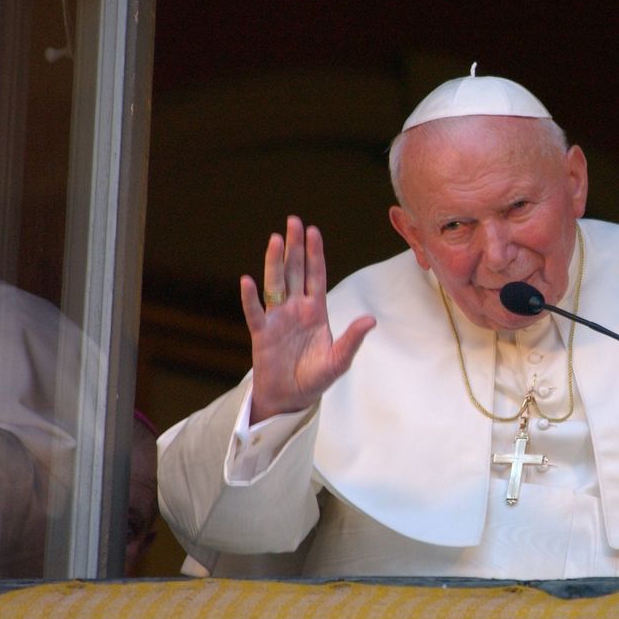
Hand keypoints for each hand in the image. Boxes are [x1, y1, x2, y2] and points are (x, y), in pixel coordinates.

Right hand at [240, 216, 375, 422]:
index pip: (316, 275)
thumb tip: (371, 320)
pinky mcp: (262, 333)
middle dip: (295, 247)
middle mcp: (296, 309)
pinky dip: (250, 298)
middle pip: (295, 271)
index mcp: (316, 310)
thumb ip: (353, 339)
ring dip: (274, 262)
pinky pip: (255, 312)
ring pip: (275, 284)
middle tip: (293, 221)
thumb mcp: (340, 359)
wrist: (292, 397)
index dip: (315, 253)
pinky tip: (247, 280)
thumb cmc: (317, 377)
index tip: (313, 231)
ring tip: (274, 238)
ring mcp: (277, 319)